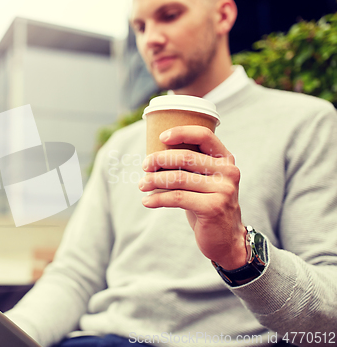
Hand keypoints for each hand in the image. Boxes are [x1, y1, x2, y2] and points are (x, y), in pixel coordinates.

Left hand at [138, 125, 246, 269]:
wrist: (226, 239)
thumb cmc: (207, 204)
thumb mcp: (205, 181)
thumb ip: (191, 166)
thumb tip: (154, 154)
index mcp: (226, 159)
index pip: (204, 135)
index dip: (182, 132)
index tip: (161, 137)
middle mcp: (228, 172)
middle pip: (185, 157)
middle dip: (159, 160)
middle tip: (145, 166)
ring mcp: (223, 190)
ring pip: (178, 178)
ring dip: (154, 180)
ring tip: (142, 184)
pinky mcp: (213, 207)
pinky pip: (177, 198)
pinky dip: (157, 198)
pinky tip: (147, 201)